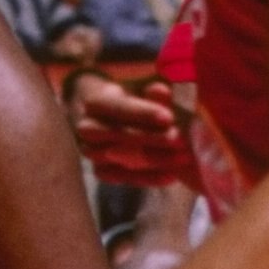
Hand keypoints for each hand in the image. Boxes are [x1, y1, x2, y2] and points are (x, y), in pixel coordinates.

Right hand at [67, 70, 193, 184]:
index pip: (116, 107)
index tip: (169, 117)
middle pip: (117, 134)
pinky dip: (148, 178)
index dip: (142, 113)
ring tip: (182, 157)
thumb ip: (151, 93)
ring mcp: (90, 150)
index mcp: (93, 99)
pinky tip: (172, 175)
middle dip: (151, 138)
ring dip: (154, 159)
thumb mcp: (137, 90)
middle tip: (180, 139)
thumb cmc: (127, 101)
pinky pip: (124, 178)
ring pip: (120, 158)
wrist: (103, 118)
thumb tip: (161, 91)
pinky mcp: (99, 170)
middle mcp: (86, 126)